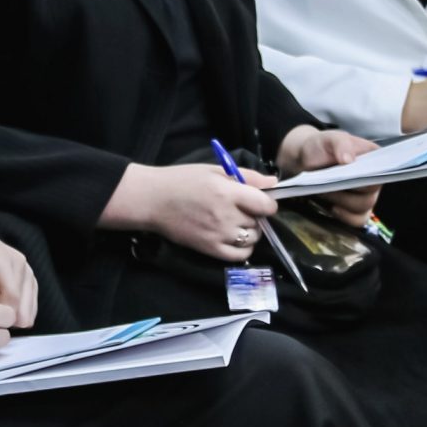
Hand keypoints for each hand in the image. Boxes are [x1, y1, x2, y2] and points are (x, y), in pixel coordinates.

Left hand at [0, 217, 37, 328]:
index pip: (10, 295)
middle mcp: (18, 262)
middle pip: (21, 305)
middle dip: (3, 320)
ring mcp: (26, 270)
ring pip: (28, 308)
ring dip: (11, 319)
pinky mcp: (29, 278)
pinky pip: (31, 305)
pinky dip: (18, 315)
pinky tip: (1, 317)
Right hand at [101, 162, 278, 262]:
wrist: (153, 200)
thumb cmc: (182, 180)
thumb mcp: (215, 170)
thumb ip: (247, 176)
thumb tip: (274, 182)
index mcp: (228, 192)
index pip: (265, 204)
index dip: (268, 203)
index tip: (261, 201)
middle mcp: (226, 216)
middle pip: (258, 222)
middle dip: (255, 216)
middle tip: (242, 209)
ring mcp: (218, 235)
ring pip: (252, 239)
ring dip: (250, 232)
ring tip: (236, 223)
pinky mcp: (209, 249)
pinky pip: (239, 255)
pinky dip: (243, 248)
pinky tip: (235, 239)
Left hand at [276, 125, 381, 220]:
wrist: (305, 161)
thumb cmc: (321, 147)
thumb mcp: (329, 138)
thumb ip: (340, 144)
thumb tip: (349, 160)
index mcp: (375, 158)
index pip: (382, 172)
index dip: (369, 177)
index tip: (352, 176)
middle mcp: (374, 179)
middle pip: (371, 194)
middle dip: (347, 190)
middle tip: (328, 182)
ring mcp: (366, 196)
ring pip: (363, 208)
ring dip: (343, 202)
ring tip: (326, 191)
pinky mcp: (355, 210)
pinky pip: (358, 220)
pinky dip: (346, 217)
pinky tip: (333, 208)